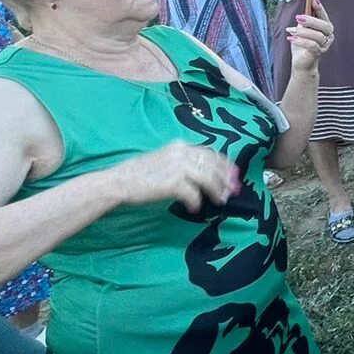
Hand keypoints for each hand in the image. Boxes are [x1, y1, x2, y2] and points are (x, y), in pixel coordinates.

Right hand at [112, 142, 238, 211]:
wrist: (119, 181)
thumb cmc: (139, 173)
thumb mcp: (164, 159)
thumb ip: (183, 161)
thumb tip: (203, 172)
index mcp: (180, 146)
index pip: (210, 153)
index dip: (224, 164)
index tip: (233, 174)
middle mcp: (181, 153)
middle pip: (213, 165)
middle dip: (225, 179)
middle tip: (232, 190)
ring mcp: (178, 167)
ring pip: (208, 179)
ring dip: (216, 191)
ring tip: (219, 201)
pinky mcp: (173, 182)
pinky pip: (193, 194)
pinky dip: (196, 202)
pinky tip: (194, 208)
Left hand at [287, 2, 333, 71]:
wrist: (302, 63)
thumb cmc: (302, 45)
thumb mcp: (302, 30)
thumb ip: (305, 22)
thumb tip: (303, 12)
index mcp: (326, 28)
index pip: (324, 17)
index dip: (320, 8)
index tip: (314, 0)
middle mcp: (328, 36)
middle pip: (324, 25)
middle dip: (311, 20)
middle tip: (298, 17)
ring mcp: (324, 45)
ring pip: (317, 35)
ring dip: (302, 32)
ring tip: (291, 31)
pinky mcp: (318, 53)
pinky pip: (311, 45)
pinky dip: (300, 41)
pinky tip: (291, 39)